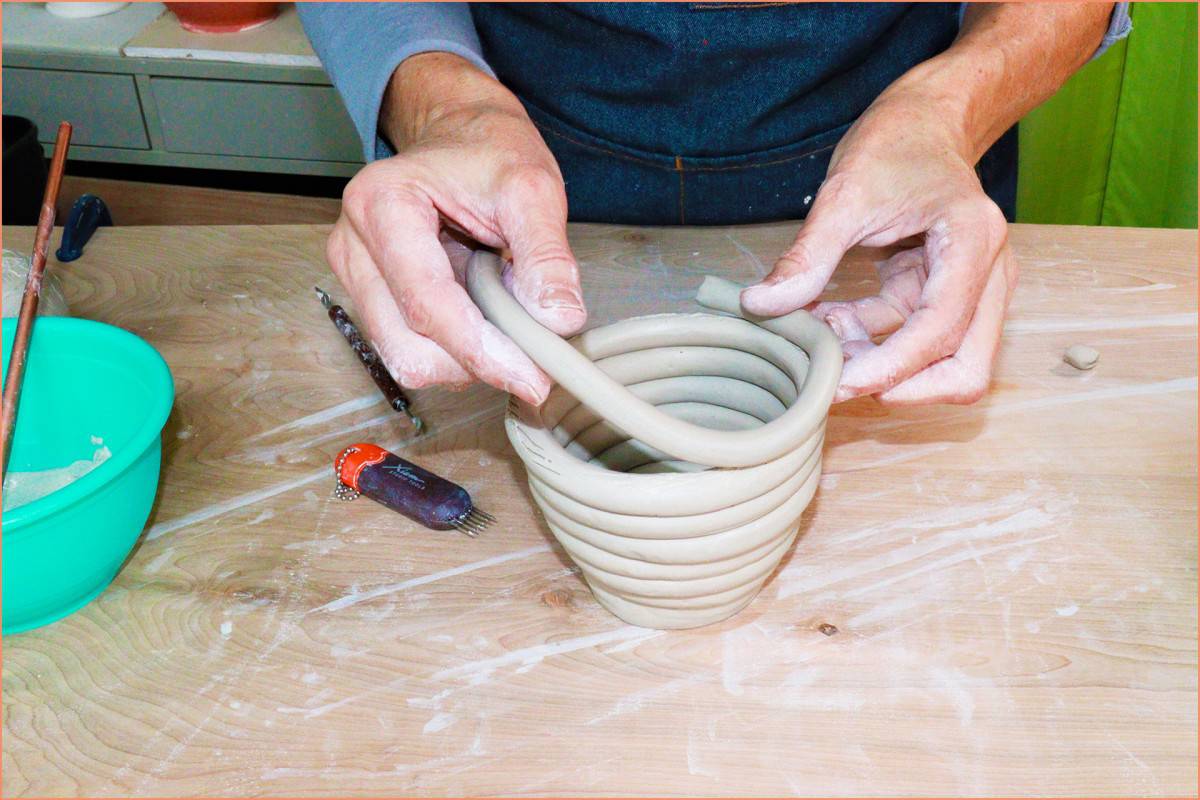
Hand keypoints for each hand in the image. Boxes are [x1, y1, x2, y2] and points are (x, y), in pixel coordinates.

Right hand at [326, 53, 585, 405]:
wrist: (462, 138)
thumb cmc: (489, 154)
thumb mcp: (533, 188)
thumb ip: (548, 254)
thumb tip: (558, 321)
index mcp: (383, 204)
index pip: (428, 305)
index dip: (484, 352)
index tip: (534, 378)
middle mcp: (355, 245)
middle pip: (409, 346)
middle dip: (475, 361)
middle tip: (531, 354)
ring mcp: (357, 276)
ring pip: (407, 359)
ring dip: (464, 360)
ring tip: (505, 320)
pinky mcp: (370, 298)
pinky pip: (411, 351)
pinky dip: (455, 352)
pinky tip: (484, 322)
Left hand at [741, 83, 1016, 404]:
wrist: (926, 119)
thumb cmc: (897, 143)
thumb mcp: (844, 194)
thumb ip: (807, 256)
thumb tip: (761, 306)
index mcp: (972, 242)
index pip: (941, 330)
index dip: (890, 367)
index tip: (839, 383)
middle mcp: (989, 272)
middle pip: (965, 368)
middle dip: (900, 385)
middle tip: (836, 382)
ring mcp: (975, 287)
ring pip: (943, 362)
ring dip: (881, 363)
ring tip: (824, 336)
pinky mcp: (949, 293)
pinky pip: (914, 339)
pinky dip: (873, 341)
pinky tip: (829, 320)